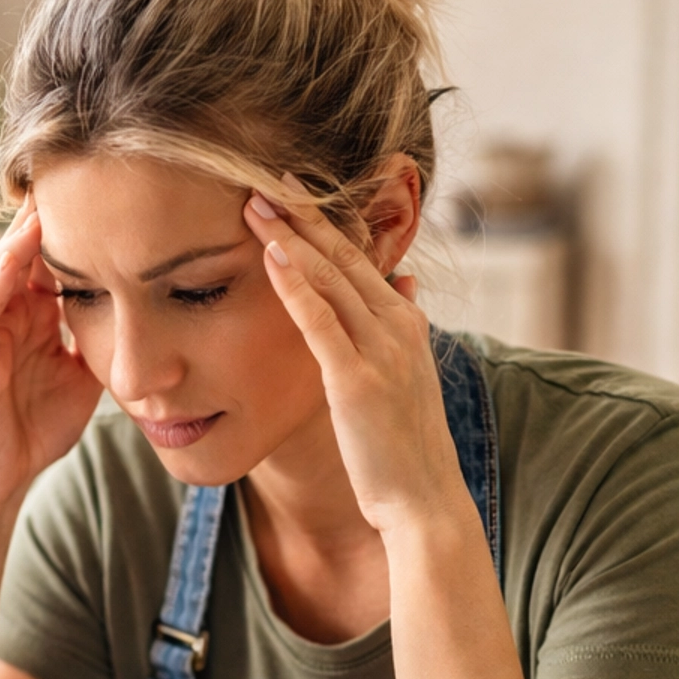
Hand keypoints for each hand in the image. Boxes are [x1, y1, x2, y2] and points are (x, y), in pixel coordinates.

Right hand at [0, 200, 101, 508]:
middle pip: (25, 251)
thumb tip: (148, 319)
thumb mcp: (86, 377)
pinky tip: (20, 251)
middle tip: (75, 175)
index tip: (109, 195)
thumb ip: (103, 343)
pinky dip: (2, 275)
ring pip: (1, 266)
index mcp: (37, 317)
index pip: (54, 260)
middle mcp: (11, 314)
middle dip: (47, 216)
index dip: (77, 229)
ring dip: (22, 235)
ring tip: (46, 200)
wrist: (4, 476)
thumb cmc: (38, 428)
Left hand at [243, 176, 466, 536]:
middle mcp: (397, 325)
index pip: (358, 257)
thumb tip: (406, 282)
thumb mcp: (409, 375)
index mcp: (405, 322)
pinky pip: (321, 322)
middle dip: (302, 214)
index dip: (323, 221)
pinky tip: (271, 256)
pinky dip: (296, 285)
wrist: (424, 501)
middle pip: (344, 255)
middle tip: (264, 176)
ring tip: (254, 202)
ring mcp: (380, 351)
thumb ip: (403, 325)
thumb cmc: (405, 447)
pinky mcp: (357, 381)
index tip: (291, 189)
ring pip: (331, 278)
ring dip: (290, 236)